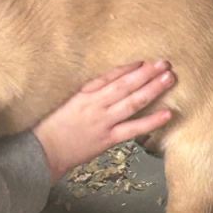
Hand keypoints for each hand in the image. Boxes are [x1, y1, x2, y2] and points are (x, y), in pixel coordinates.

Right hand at [34, 60, 175, 181]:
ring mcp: (103, 122)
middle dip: (147, 73)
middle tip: (165, 63)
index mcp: (84, 93)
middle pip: (126, 85)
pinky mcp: (108, 139)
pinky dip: (152, 121)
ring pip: (133, 102)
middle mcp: (95, 104)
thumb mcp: (67, 101)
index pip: (109, 76)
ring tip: (170, 78)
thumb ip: (89, 91)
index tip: (144, 60)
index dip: (128, 67)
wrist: (42, 152)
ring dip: (153, 89)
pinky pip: (134, 129)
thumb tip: (113, 79)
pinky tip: (167, 113)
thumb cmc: (53, 125)